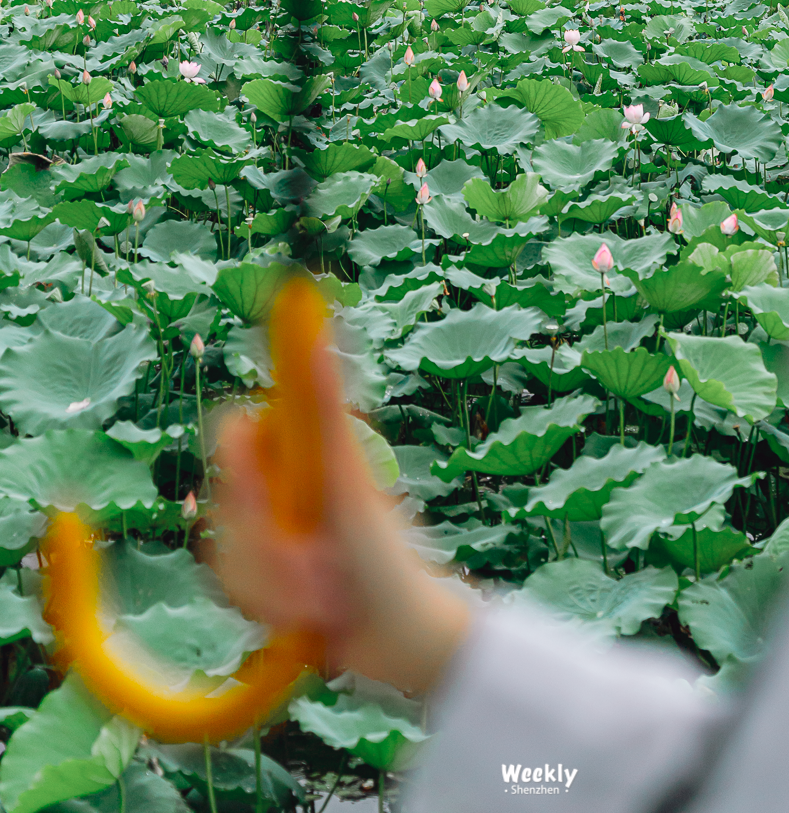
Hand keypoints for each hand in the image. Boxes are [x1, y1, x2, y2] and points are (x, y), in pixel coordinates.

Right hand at [211, 341, 472, 694]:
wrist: (400, 638)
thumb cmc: (387, 552)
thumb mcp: (346, 477)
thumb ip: (320, 399)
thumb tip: (312, 310)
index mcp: (300, 447)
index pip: (234, 432)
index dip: (242, 472)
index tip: (272, 502)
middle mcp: (281, 482)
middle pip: (228, 506)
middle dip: (272, 552)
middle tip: (322, 569)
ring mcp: (269, 531)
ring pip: (228, 555)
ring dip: (280, 587)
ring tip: (328, 599)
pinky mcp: (263, 576)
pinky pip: (233, 588)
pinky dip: (273, 609)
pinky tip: (311, 617)